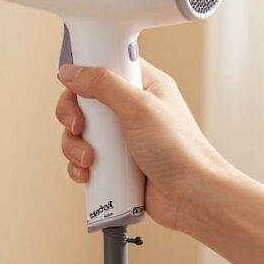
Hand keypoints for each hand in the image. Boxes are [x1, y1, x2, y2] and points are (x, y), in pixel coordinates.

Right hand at [54, 59, 230, 229]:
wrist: (194, 198)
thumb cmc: (180, 151)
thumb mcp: (139, 107)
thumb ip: (103, 84)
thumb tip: (69, 72)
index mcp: (143, 85)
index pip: (104, 65)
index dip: (85, 73)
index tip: (74, 86)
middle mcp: (130, 108)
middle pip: (83, 100)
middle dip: (72, 116)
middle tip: (78, 127)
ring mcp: (120, 137)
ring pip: (78, 131)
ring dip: (74, 146)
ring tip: (88, 160)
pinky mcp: (113, 162)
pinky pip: (82, 157)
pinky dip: (78, 165)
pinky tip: (87, 173)